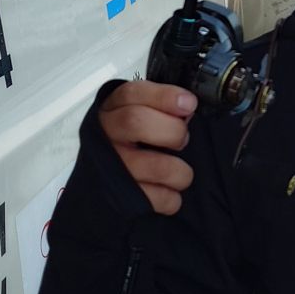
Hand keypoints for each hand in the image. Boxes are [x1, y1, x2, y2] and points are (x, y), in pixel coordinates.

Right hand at [97, 80, 196, 214]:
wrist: (106, 183)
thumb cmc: (134, 144)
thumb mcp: (141, 115)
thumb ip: (161, 107)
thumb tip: (187, 106)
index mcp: (112, 111)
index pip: (131, 94)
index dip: (164, 96)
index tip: (189, 104)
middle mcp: (106, 137)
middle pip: (136, 121)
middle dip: (172, 130)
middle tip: (182, 140)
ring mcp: (111, 169)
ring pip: (157, 166)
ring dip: (180, 171)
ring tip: (179, 172)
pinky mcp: (120, 199)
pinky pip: (158, 198)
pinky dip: (171, 197)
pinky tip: (166, 191)